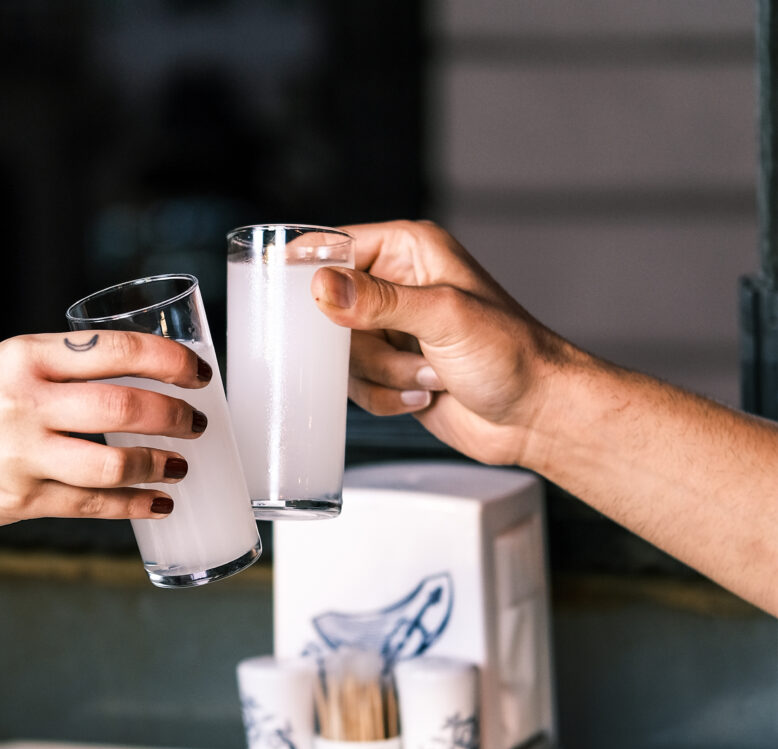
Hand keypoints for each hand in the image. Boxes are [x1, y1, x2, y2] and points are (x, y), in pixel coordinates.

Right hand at [0, 331, 212, 531]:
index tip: (198, 372)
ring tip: (179, 463)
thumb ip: (61, 368)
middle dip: (176, 417)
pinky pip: (93, 505)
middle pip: (123, 408)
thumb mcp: (4, 364)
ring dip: (160, 465)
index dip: (170, 362)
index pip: (115, 350)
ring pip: (113, 465)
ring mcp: (22, 456)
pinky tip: (157, 502)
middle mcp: (24, 403)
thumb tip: (139, 376)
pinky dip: (135, 505)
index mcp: (25, 356)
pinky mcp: (21, 500)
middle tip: (197, 422)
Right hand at [312, 220, 577, 465]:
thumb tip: (322, 285)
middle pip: (329, 309)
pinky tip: (424, 393)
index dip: (312, 272)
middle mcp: (395, 284)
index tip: (299, 301)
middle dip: (363, 344)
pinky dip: (386, 395)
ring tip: (429, 375)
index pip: (336, 245)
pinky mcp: (390, 368)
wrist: (536, 416)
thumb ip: (379, 301)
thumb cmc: (512, 355)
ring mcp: (390, 329)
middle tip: (403, 350)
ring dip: (382, 373)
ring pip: (340, 352)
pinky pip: (355, 383)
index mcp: (409, 249)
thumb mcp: (444, 317)